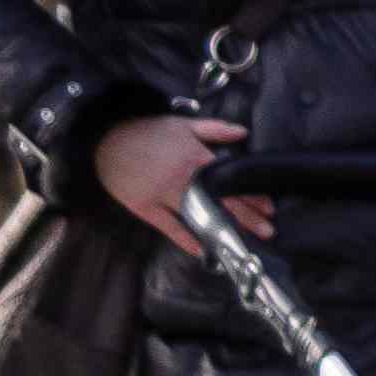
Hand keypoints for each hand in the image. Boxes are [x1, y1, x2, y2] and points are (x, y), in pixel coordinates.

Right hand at [88, 109, 255, 251]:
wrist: (106, 139)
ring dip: (222, 230)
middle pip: (221, 201)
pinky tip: (202, 250)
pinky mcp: (144, 207)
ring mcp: (163, 195)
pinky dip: (185, 240)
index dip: (251, 195)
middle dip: (247, 217)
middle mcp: (183, 179)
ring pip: (199, 215)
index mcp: (196, 157)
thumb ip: (216, 129)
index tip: (269, 208)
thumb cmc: (148, 132)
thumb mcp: (184, 125)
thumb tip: (244, 133)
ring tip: (243, 243)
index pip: (231, 180)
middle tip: (268, 231)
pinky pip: (168, 227)